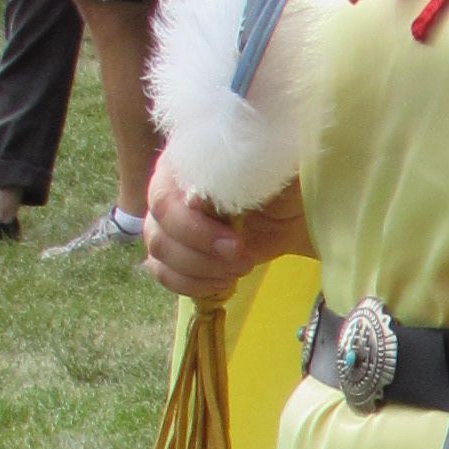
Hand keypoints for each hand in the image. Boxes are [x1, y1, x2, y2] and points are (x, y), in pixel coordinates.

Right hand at [143, 151, 310, 303]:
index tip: (235, 244)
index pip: (165, 199)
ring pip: (159, 253)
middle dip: (203, 254)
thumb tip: (219, 191)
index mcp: (183, 164)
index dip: (196, 229)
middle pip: (159, 230)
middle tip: (242, 259)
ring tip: (238, 269)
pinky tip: (222, 282)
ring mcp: (165, 222)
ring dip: (200, 270)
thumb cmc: (278, 186)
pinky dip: (192, 284)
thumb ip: (240, 176)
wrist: (290, 214)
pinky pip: (163, 273)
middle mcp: (166, 189)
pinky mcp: (173, 251)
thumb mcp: (267, 174)